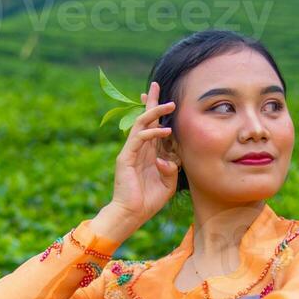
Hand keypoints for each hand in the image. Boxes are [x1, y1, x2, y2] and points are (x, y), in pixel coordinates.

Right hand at [109, 80, 179, 225]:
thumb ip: (172, 167)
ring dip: (155, 112)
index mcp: (148, 153)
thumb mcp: (168, 182)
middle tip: (156, 85)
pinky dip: (152, 132)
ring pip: (142, 124)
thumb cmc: (149, 200)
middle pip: (144, 119)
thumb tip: (172, 157)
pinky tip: (165, 130)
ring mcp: (132, 151)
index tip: (165, 100)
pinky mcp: (127, 157)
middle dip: (151, 102)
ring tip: (169, 105)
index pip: (152, 127)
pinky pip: (139, 138)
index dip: (157, 113)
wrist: (131, 214)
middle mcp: (139, 148)